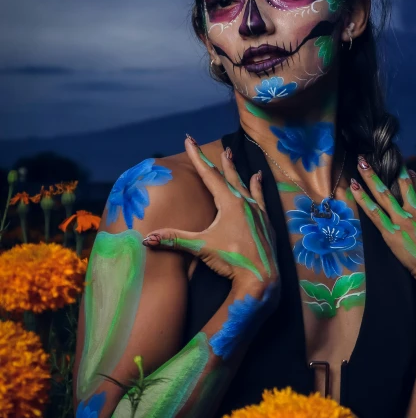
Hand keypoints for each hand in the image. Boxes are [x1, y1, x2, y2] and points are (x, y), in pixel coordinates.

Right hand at [143, 137, 278, 296]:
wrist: (261, 277)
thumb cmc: (232, 259)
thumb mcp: (201, 247)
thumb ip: (175, 239)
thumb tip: (147, 238)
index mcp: (230, 203)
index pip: (209, 175)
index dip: (197, 157)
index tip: (189, 140)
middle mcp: (245, 202)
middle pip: (230, 176)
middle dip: (222, 162)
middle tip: (221, 147)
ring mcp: (258, 211)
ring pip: (246, 185)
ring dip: (239, 171)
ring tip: (235, 156)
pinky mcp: (266, 222)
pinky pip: (261, 197)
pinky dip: (257, 186)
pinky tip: (259, 180)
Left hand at [350, 157, 415, 292]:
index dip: (412, 178)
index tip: (405, 169)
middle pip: (401, 184)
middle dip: (390, 169)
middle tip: (379, 157)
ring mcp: (404, 220)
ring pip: (383, 193)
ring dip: (371, 176)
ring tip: (361, 162)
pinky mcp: (392, 232)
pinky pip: (373, 212)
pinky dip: (363, 198)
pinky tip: (354, 186)